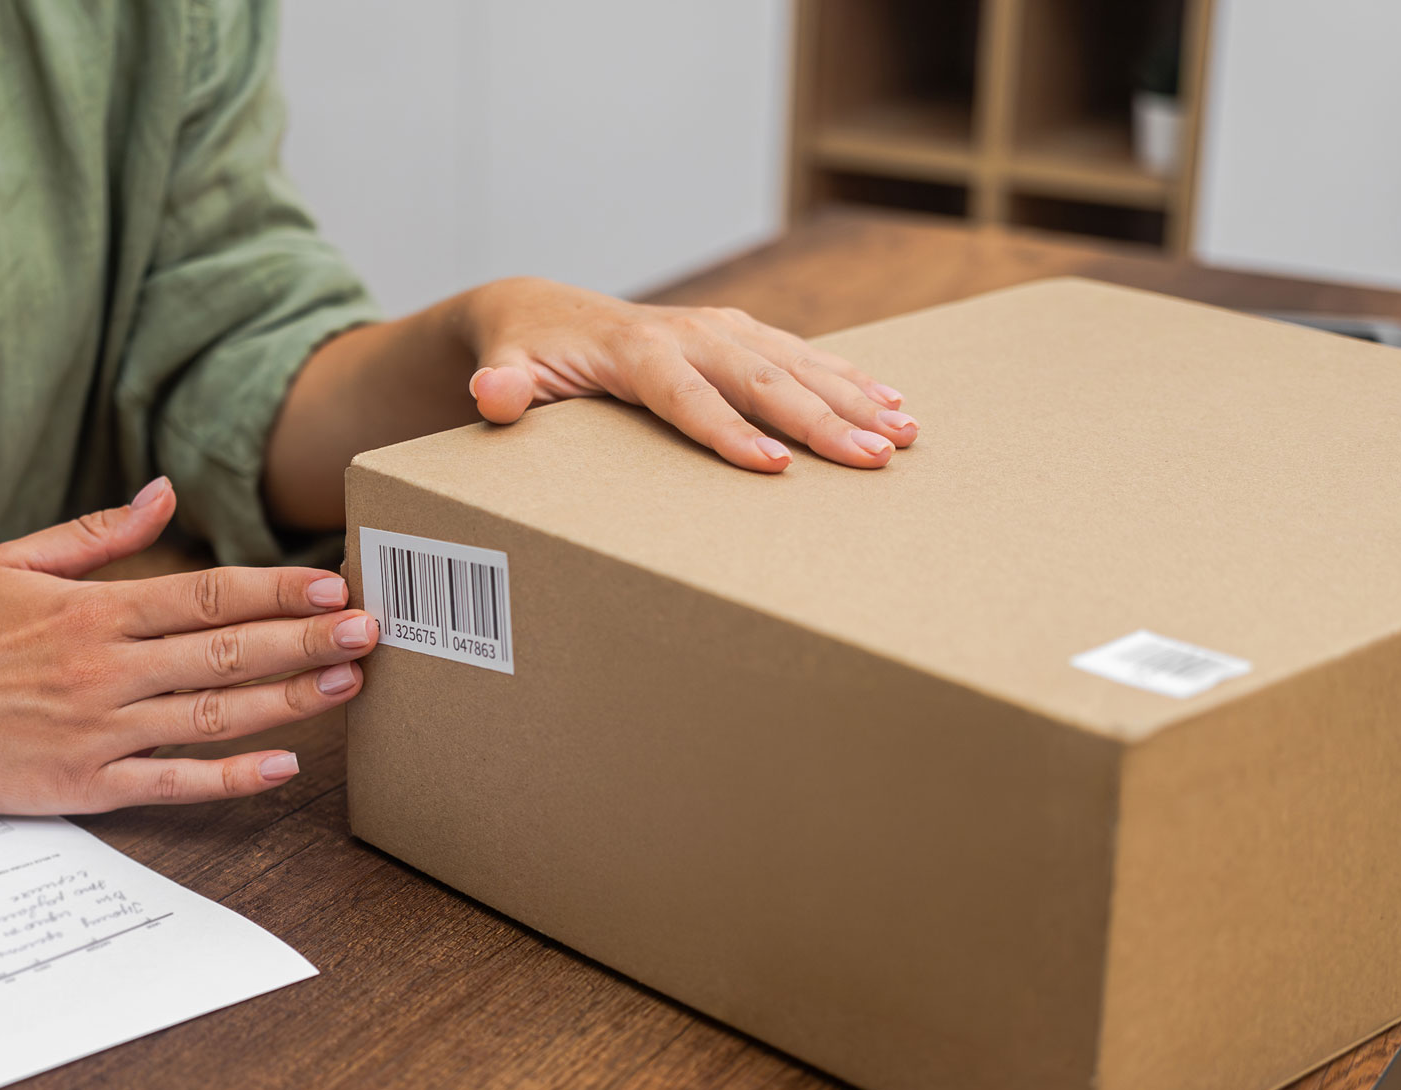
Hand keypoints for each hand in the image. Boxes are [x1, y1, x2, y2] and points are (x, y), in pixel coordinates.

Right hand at [0, 478, 377, 813]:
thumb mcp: (17, 562)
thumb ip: (98, 533)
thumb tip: (165, 492)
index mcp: (93, 611)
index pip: (206, 596)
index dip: (276, 590)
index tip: (332, 583)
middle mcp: (104, 670)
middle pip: (225, 653)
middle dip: (306, 640)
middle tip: (370, 630)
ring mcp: (98, 732)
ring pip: (212, 716)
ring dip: (288, 702)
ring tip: (348, 685)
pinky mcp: (84, 786)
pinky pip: (171, 784)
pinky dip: (230, 778)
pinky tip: (283, 766)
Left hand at [460, 276, 917, 472]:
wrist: (539, 312)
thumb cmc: (524, 354)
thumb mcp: (503, 369)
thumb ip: (502, 387)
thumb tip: (494, 394)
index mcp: (635, 349)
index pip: (687, 396)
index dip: (729, 431)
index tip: (774, 466)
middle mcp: (687, 332)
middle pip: (760, 378)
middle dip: (821, 419)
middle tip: (874, 458)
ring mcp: (718, 329)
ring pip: (794, 363)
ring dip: (853, 397)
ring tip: (906, 433)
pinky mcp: (737, 334)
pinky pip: (801, 356)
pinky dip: (849, 379)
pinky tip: (894, 404)